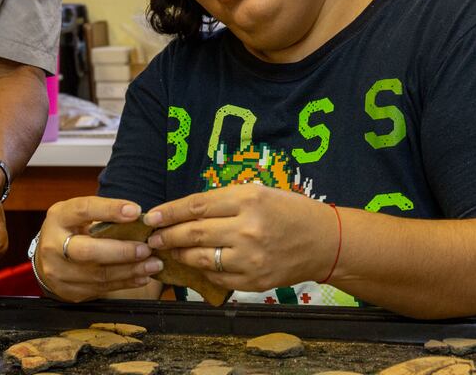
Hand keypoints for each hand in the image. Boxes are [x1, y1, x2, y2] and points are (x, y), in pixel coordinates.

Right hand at [36, 197, 162, 302]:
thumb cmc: (70, 230)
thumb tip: (138, 217)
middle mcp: (54, 245)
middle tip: (146, 248)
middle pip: (88, 251)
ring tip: (153, 264)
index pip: (84, 210)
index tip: (136, 212)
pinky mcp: (69, 291)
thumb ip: (102, 214)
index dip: (110, 210)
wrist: (46, 259)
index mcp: (58, 218)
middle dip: (121, 251)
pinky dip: (125, 282)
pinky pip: (101, 288)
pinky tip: (142, 276)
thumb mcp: (78, 214)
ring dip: (130, 270)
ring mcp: (59, 272)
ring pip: (98, 274)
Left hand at [145, 183, 338, 293]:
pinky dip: (200, 271)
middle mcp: (247, 229)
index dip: (169, 211)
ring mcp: (250, 258)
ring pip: (200, 258)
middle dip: (167, 235)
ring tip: (168, 250)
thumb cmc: (288, 212)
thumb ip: (222, 201)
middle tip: (152, 237)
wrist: (324, 242)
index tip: (151, 216)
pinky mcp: (253, 281)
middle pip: (193, 232)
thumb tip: (183, 211)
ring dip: (179, 254)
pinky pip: (216, 277)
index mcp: (248, 200)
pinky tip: (193, 264)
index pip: (196, 206)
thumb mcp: (257, 193)